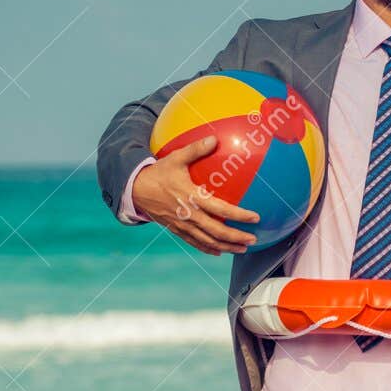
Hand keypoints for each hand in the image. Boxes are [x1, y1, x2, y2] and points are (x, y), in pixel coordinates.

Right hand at [132, 137, 258, 255]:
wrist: (135, 189)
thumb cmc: (159, 172)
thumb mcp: (176, 158)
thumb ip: (196, 149)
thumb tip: (215, 138)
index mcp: (191, 197)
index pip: (221, 209)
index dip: (239, 215)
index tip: (255, 217)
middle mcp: (188, 214)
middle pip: (217, 231)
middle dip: (236, 237)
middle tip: (253, 239)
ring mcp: (182, 225)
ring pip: (208, 241)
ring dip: (226, 246)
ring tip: (242, 249)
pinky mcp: (176, 230)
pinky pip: (194, 243)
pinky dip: (208, 249)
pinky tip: (219, 251)